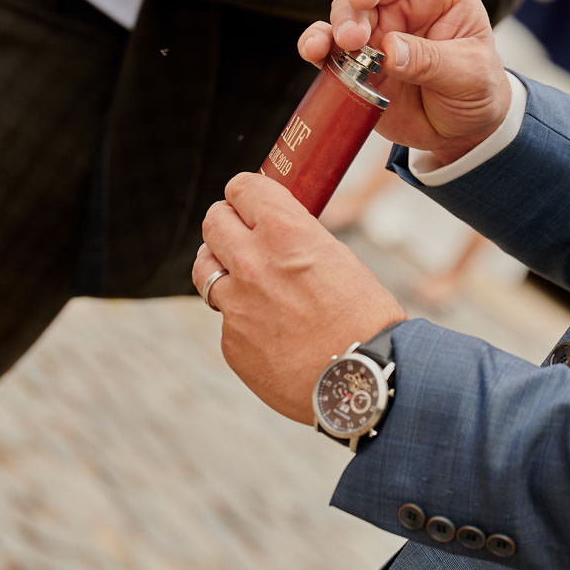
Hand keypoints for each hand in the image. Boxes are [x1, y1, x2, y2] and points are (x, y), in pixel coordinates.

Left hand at [193, 173, 405, 425]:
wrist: (363, 381)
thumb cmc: (365, 320)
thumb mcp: (339, 259)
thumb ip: (299, 241)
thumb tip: (277, 235)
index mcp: (286, 232)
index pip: (242, 188)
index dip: (245, 192)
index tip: (247, 200)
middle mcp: (252, 263)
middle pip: (214, 222)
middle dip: (226, 223)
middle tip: (239, 233)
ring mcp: (236, 305)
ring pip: (204, 268)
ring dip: (220, 266)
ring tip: (240, 277)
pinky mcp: (231, 342)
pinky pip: (226, 319)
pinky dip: (242, 320)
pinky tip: (270, 332)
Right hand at [296, 0, 510, 166]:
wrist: (459, 134)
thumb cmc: (475, 91)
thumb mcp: (470, 74)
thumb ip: (432, 60)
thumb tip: (389, 51)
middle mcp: (401, 4)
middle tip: (362, 5)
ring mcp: (375, 32)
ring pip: (345, 11)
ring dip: (342, 23)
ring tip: (350, 45)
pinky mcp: (353, 63)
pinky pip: (328, 48)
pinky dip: (316, 46)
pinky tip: (314, 51)